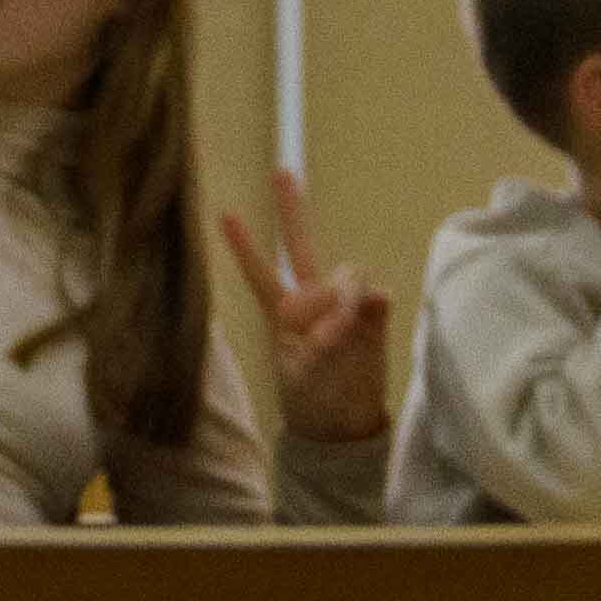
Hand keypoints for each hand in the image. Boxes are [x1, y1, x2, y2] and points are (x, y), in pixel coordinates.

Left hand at [216, 172, 396, 445]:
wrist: (342, 427)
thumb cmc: (311, 400)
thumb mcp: (302, 377)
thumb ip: (320, 343)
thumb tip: (346, 313)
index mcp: (283, 315)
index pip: (260, 274)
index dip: (245, 246)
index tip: (224, 214)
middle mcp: (312, 301)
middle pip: (301, 246)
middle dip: (291, 210)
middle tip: (281, 172)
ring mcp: (345, 307)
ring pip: (345, 276)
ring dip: (341, 300)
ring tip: (337, 336)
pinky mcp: (374, 319)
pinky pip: (376, 297)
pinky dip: (369, 305)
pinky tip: (369, 313)